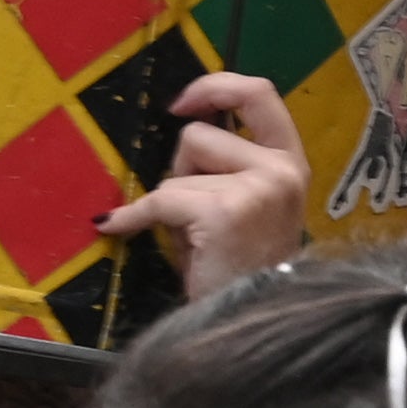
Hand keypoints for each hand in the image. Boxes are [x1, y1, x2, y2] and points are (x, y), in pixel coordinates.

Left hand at [99, 71, 311, 288]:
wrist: (249, 321)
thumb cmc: (239, 268)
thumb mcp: (245, 204)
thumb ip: (226, 165)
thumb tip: (182, 121)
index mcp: (289, 162)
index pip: (259, 94)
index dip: (215, 86)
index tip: (181, 104)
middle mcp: (282, 169)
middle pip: (200, 136)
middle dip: (181, 172)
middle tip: (195, 217)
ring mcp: (258, 187)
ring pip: (178, 171)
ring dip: (171, 202)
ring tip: (192, 238)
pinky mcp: (225, 210)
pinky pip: (160, 199)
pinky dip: (134, 216)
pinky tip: (117, 226)